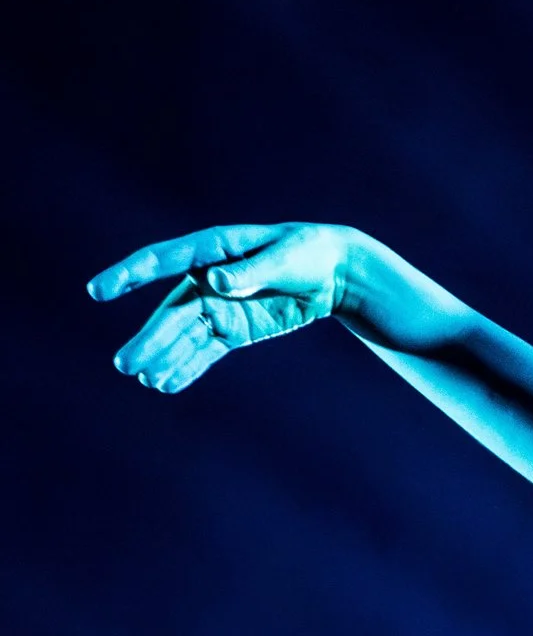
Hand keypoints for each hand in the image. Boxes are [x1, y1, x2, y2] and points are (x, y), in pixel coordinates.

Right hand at [88, 222, 356, 392]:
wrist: (331, 272)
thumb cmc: (306, 253)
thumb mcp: (284, 258)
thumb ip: (251, 271)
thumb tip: (217, 281)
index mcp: (210, 251)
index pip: (160, 262)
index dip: (128, 276)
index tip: (98, 291)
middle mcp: (205, 280)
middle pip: (170, 314)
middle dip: (148, 340)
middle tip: (125, 365)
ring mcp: (218, 307)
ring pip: (184, 337)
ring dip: (164, 358)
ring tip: (146, 381)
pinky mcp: (233, 329)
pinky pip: (205, 351)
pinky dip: (188, 368)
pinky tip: (168, 385)